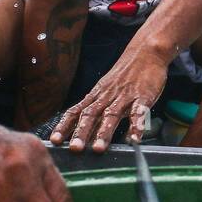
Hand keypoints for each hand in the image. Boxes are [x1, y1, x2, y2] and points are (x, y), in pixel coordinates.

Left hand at [50, 48, 167, 152]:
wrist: (146, 52)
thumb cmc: (125, 75)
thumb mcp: (107, 90)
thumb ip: (98, 110)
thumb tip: (87, 134)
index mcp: (97, 95)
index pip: (76, 111)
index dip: (64, 126)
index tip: (55, 141)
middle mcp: (107, 96)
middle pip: (90, 114)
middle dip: (81, 132)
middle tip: (74, 149)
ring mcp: (125, 96)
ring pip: (111, 114)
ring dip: (104, 132)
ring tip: (98, 149)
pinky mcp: (143, 96)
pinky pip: (139, 112)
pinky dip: (137, 126)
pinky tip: (134, 140)